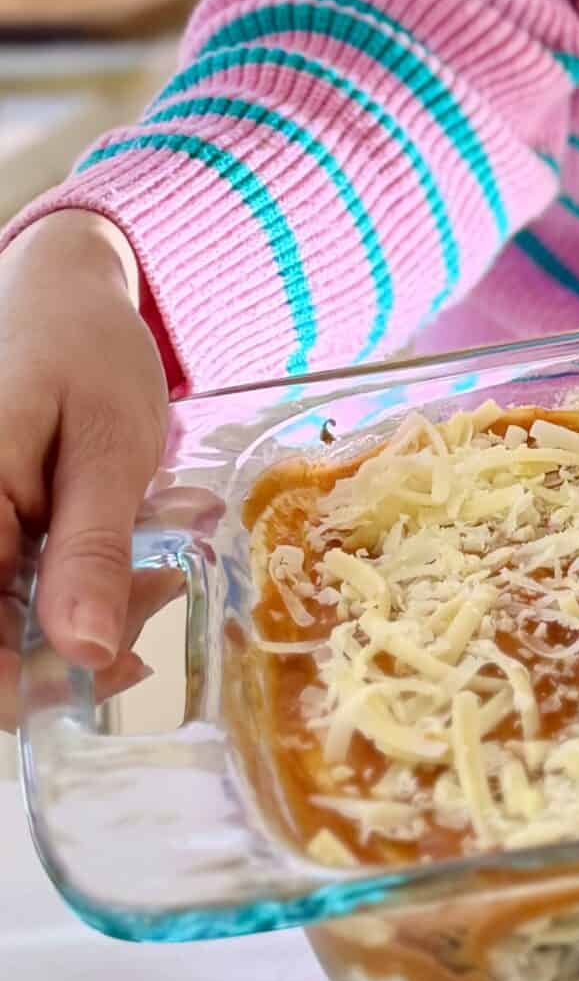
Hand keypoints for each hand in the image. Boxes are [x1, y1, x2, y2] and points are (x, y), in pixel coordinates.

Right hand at [0, 210, 169, 733]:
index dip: (23, 683)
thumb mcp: (111, 443)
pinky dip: (80, 587)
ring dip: (88, 614)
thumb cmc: (84, 351)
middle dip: (77, 641)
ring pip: (14, 621)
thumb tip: (86, 654)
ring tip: (161, 560)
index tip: (107, 678)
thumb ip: (93, 548)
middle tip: (162, 587)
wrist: (60, 297)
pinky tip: (134, 554)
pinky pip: (20, 591)